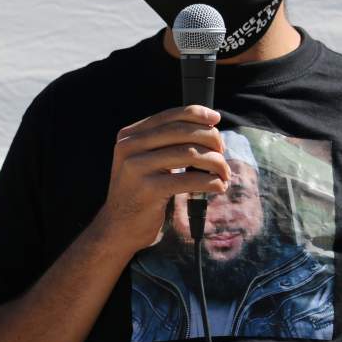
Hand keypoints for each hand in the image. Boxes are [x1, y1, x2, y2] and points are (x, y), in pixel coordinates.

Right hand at [94, 105, 230, 254]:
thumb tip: (207, 127)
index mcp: (129, 136)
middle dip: (210, 139)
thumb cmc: (140, 192)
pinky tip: (218, 186)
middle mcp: (129, 147)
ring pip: (189, 153)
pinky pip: (189, 179)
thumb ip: (165, 143)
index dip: (196, 113)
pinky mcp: (148, 189)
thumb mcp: (144, 160)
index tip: (216, 119)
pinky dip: (210, 181)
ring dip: (215, 162)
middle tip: (222, 152)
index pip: (169, 116)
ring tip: (224, 173)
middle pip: (182, 132)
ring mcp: (137, 167)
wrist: (117, 228)